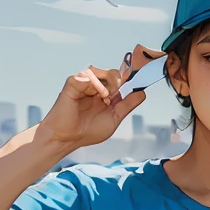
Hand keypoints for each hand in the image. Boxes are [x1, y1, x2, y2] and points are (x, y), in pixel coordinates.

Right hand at [35, 45, 163, 152]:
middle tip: (115, 95)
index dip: (129, 78)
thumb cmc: (87, 132)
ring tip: (105, 98)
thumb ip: (127, 105)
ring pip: (100, 70)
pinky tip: (98, 95)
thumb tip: (142, 93)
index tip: (140, 78)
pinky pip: (88, 75)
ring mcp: (83, 84)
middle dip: (118, 81)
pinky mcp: (73, 83)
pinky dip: (96, 83)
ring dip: (107, 82)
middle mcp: (94, 87)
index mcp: (104, 95)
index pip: (119, 80)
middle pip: (112, 73)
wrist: (67, 138)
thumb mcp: (114, 118)